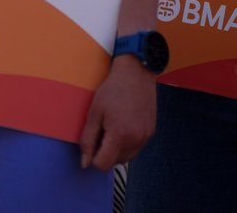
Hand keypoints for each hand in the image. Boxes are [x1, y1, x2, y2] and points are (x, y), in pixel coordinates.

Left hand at [78, 56, 155, 170]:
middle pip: (115, 162)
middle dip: (105, 152)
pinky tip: (124, 125)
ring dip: (117, 150)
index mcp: (120, 135)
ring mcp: (145, 136)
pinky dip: (128, 143)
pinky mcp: (151, 131)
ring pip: (126, 157)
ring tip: (113, 127)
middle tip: (102, 130)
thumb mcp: (94, 113)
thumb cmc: (113, 89)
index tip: (92, 142)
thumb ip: (88, 140)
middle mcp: (135, 139)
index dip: (93, 157)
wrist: (136, 72)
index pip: (103, 164)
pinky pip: (136, 148)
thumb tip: (85, 163)